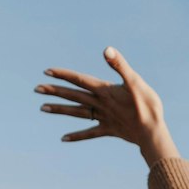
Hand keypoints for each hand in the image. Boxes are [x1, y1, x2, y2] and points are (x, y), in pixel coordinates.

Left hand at [35, 45, 175, 160]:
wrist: (152, 133)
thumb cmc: (147, 106)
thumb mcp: (135, 81)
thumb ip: (120, 65)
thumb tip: (106, 49)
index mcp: (105, 91)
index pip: (79, 79)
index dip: (63, 74)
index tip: (46, 71)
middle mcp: (100, 104)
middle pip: (73, 96)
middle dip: (55, 91)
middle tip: (36, 88)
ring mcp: (103, 118)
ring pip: (77, 113)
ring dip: (59, 110)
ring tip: (42, 108)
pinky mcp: (109, 129)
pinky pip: (89, 133)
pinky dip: (77, 136)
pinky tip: (63, 138)